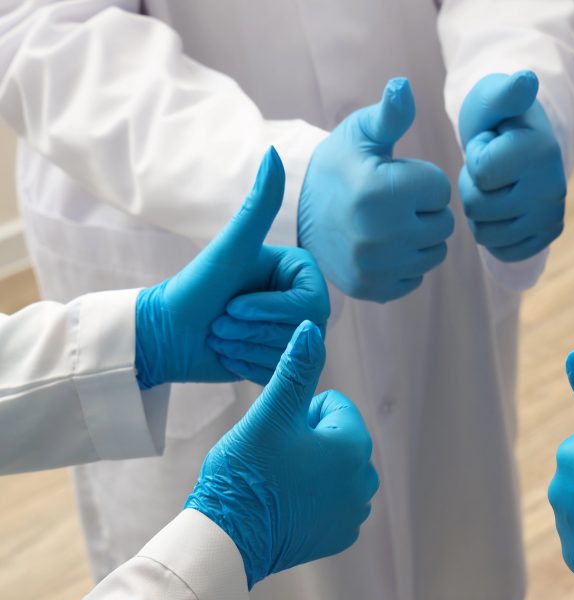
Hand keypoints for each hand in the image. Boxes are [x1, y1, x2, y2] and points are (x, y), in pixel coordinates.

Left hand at [135, 148, 329, 388]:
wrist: (166, 332)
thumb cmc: (195, 286)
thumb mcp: (230, 248)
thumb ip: (258, 205)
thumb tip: (270, 153)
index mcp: (301, 272)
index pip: (310, 302)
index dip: (271, 310)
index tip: (234, 304)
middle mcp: (305, 302)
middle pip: (303, 331)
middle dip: (252, 330)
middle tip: (220, 321)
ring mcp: (296, 334)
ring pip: (292, 355)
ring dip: (246, 348)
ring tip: (221, 335)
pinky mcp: (283, 362)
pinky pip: (283, 375)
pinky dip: (248, 367)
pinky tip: (228, 355)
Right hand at [185, 321, 377, 588]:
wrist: (227, 539)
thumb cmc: (246, 473)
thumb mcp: (270, 414)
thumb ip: (295, 369)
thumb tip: (311, 327)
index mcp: (355, 446)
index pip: (332, 405)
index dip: (298, 413)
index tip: (276, 435)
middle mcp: (365, 479)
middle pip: (335, 437)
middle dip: (307, 440)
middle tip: (272, 459)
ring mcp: (355, 512)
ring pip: (332, 468)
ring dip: (309, 468)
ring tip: (276, 482)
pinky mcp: (341, 535)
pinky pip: (330, 501)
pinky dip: (311, 499)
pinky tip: (283, 505)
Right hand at [298, 78, 453, 301]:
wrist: (297, 214)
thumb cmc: (338, 168)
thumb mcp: (360, 134)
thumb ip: (390, 115)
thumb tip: (403, 85)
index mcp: (380, 192)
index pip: (441, 190)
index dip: (422, 181)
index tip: (393, 179)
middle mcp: (380, 234)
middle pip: (443, 224)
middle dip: (424, 211)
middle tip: (392, 204)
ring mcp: (376, 266)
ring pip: (434, 253)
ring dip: (420, 239)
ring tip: (388, 224)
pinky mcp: (373, 289)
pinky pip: (416, 278)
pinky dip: (405, 264)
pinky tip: (381, 247)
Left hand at [458, 71, 565, 261]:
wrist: (520, 141)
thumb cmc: (499, 118)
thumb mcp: (494, 99)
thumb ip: (505, 92)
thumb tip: (526, 80)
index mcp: (542, 152)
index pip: (479, 173)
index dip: (474, 157)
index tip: (491, 143)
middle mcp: (553, 188)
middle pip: (478, 207)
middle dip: (472, 186)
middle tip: (491, 167)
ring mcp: (552, 216)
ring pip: (485, 233)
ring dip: (479, 210)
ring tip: (495, 185)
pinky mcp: (546, 236)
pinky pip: (501, 251)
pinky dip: (493, 233)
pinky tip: (502, 209)